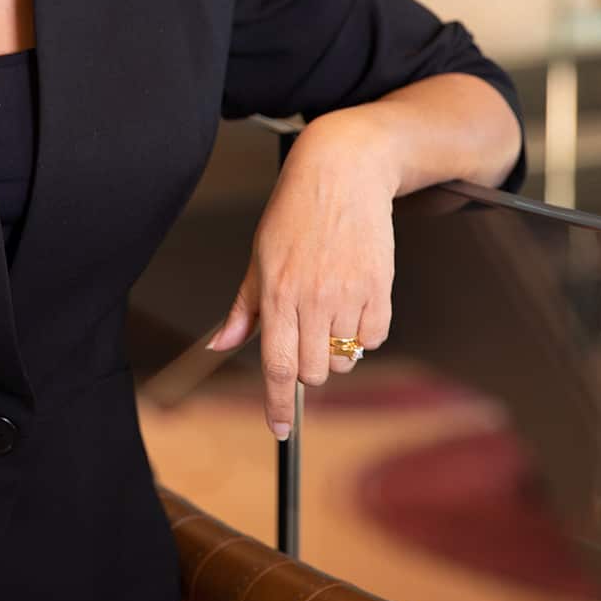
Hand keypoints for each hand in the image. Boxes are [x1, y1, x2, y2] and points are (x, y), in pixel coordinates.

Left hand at [204, 115, 397, 437]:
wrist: (343, 172)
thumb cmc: (295, 212)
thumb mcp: (259, 257)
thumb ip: (244, 308)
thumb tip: (221, 343)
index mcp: (277, 293)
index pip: (277, 366)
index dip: (278, 404)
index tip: (280, 429)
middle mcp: (313, 298)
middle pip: (315, 371)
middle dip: (309, 367)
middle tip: (306, 335)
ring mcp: (348, 295)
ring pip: (345, 358)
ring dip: (337, 349)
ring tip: (330, 312)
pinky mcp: (380, 287)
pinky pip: (376, 338)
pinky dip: (365, 334)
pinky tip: (354, 305)